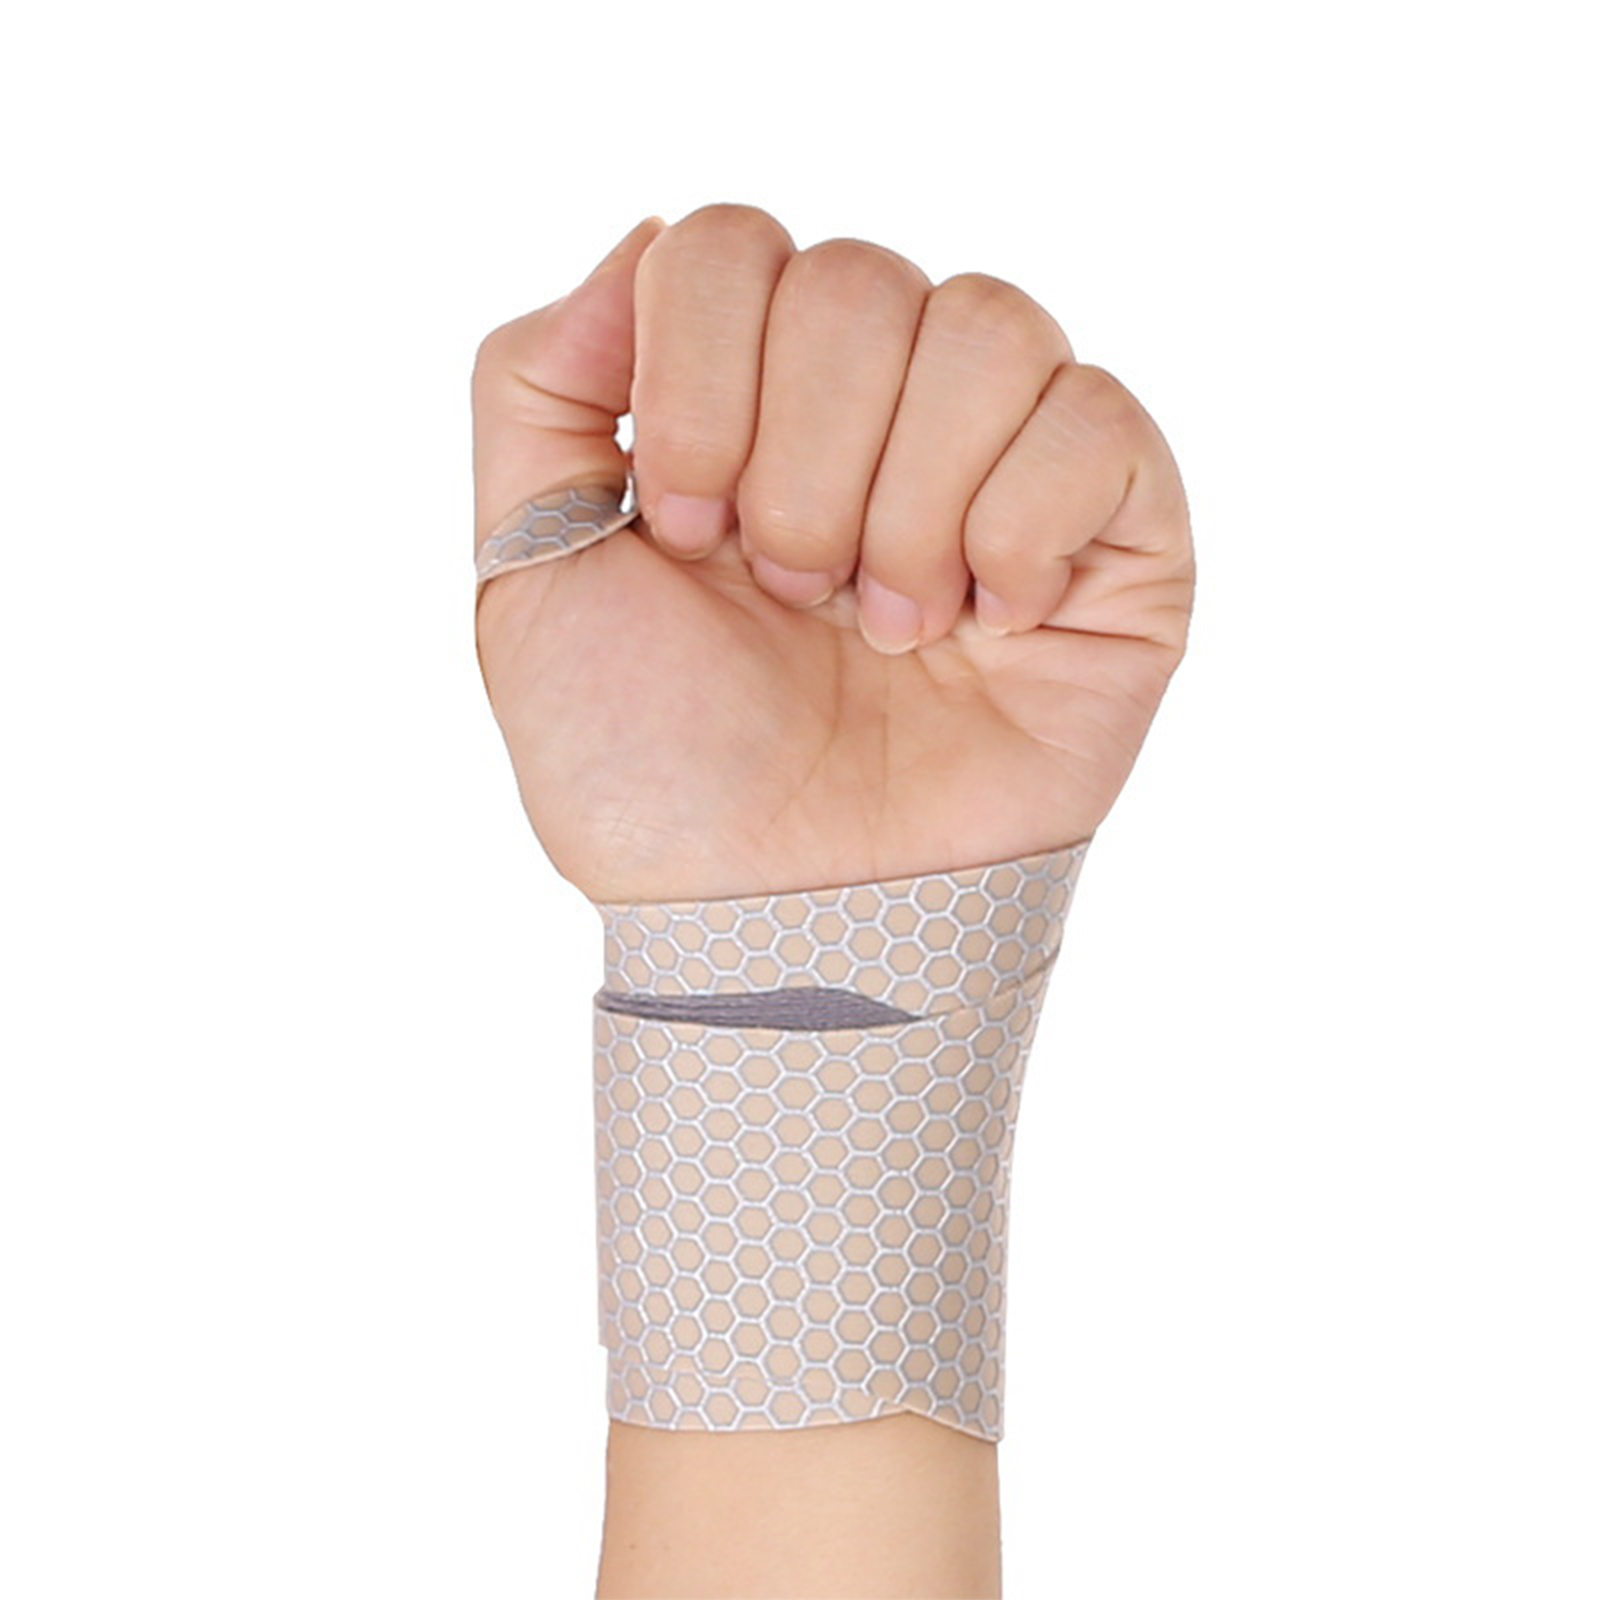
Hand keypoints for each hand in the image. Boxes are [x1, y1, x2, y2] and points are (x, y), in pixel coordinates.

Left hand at [472, 206, 1193, 902]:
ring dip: (907, 501)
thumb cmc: (654, 772)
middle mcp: (875, 415)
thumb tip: (645, 236)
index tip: (683, 531)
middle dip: (797, 463)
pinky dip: (1022, 526)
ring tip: (888, 627)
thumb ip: (536, 382)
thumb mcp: (526, 573)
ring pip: (985, 323)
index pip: (730, 244)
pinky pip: (1098, 418)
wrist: (783, 921)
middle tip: (789, 594)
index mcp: (741, 405)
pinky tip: (988, 625)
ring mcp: (999, 466)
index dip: (699, 377)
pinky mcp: (1115, 537)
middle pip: (855, 277)